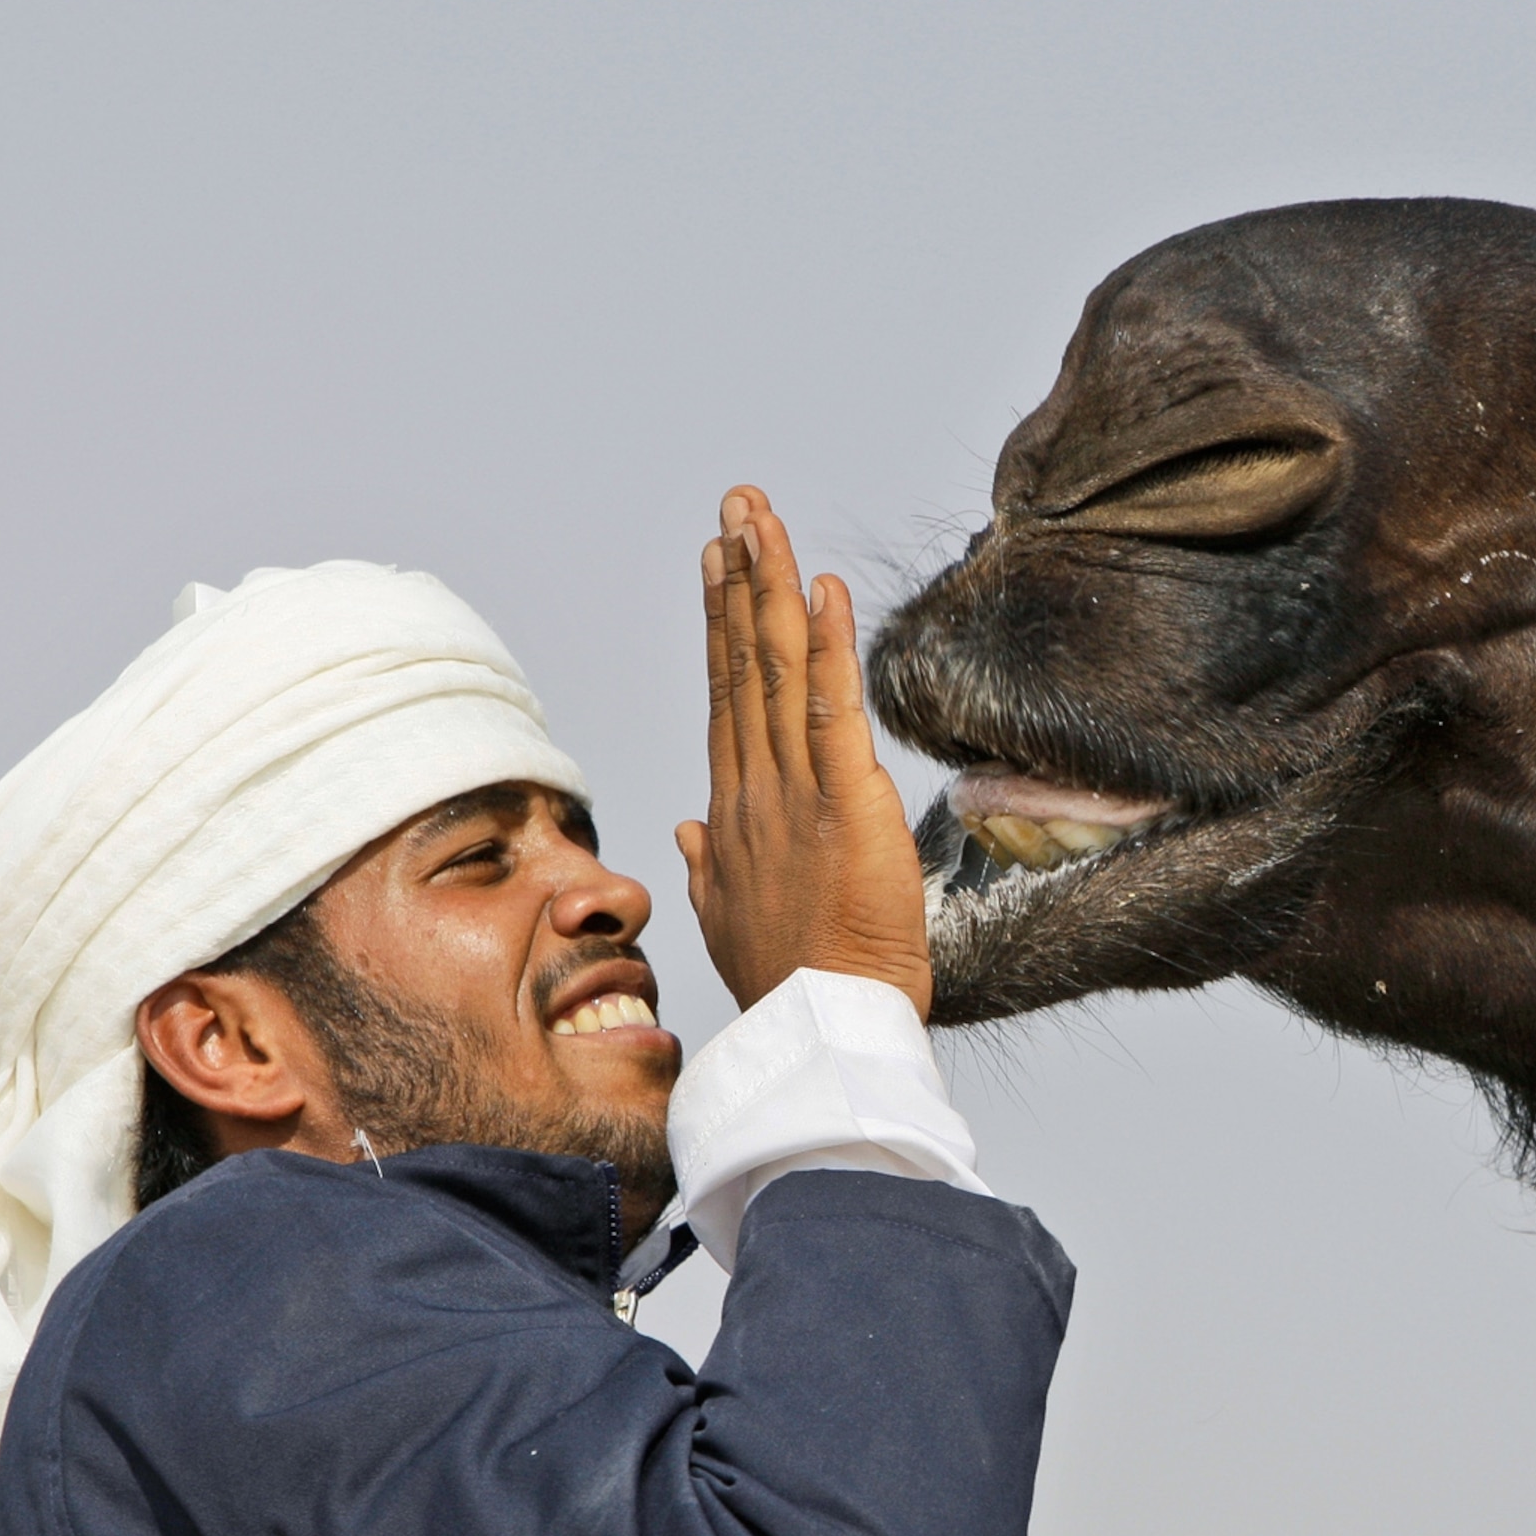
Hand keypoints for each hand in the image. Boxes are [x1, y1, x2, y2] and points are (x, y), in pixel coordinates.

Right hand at [677, 487, 933, 1015]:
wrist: (817, 1027)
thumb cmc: (787, 983)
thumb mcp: (734, 917)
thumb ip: (711, 866)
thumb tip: (690, 830)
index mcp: (735, 811)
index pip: (728, 696)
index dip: (722, 624)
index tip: (717, 565)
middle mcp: (755, 787)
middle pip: (745, 662)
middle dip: (740, 578)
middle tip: (739, 507)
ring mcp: (793, 790)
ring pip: (779, 667)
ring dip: (771, 585)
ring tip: (763, 518)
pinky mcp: (846, 801)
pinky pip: (835, 706)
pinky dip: (830, 644)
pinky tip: (821, 586)